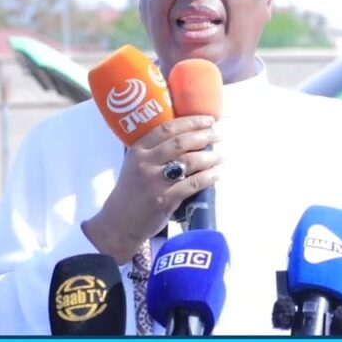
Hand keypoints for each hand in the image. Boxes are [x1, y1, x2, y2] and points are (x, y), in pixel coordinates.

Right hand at [82, 115, 221, 261]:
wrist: (120, 222)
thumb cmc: (132, 191)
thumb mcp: (136, 164)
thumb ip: (155, 150)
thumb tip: (190, 136)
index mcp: (138, 150)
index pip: (167, 128)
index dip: (191, 122)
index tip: (208, 119)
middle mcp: (145, 163)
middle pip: (180, 142)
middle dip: (204, 136)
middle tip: (219, 134)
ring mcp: (154, 182)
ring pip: (188, 162)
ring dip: (209, 156)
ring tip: (221, 155)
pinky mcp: (164, 200)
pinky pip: (192, 184)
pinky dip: (208, 177)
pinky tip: (216, 174)